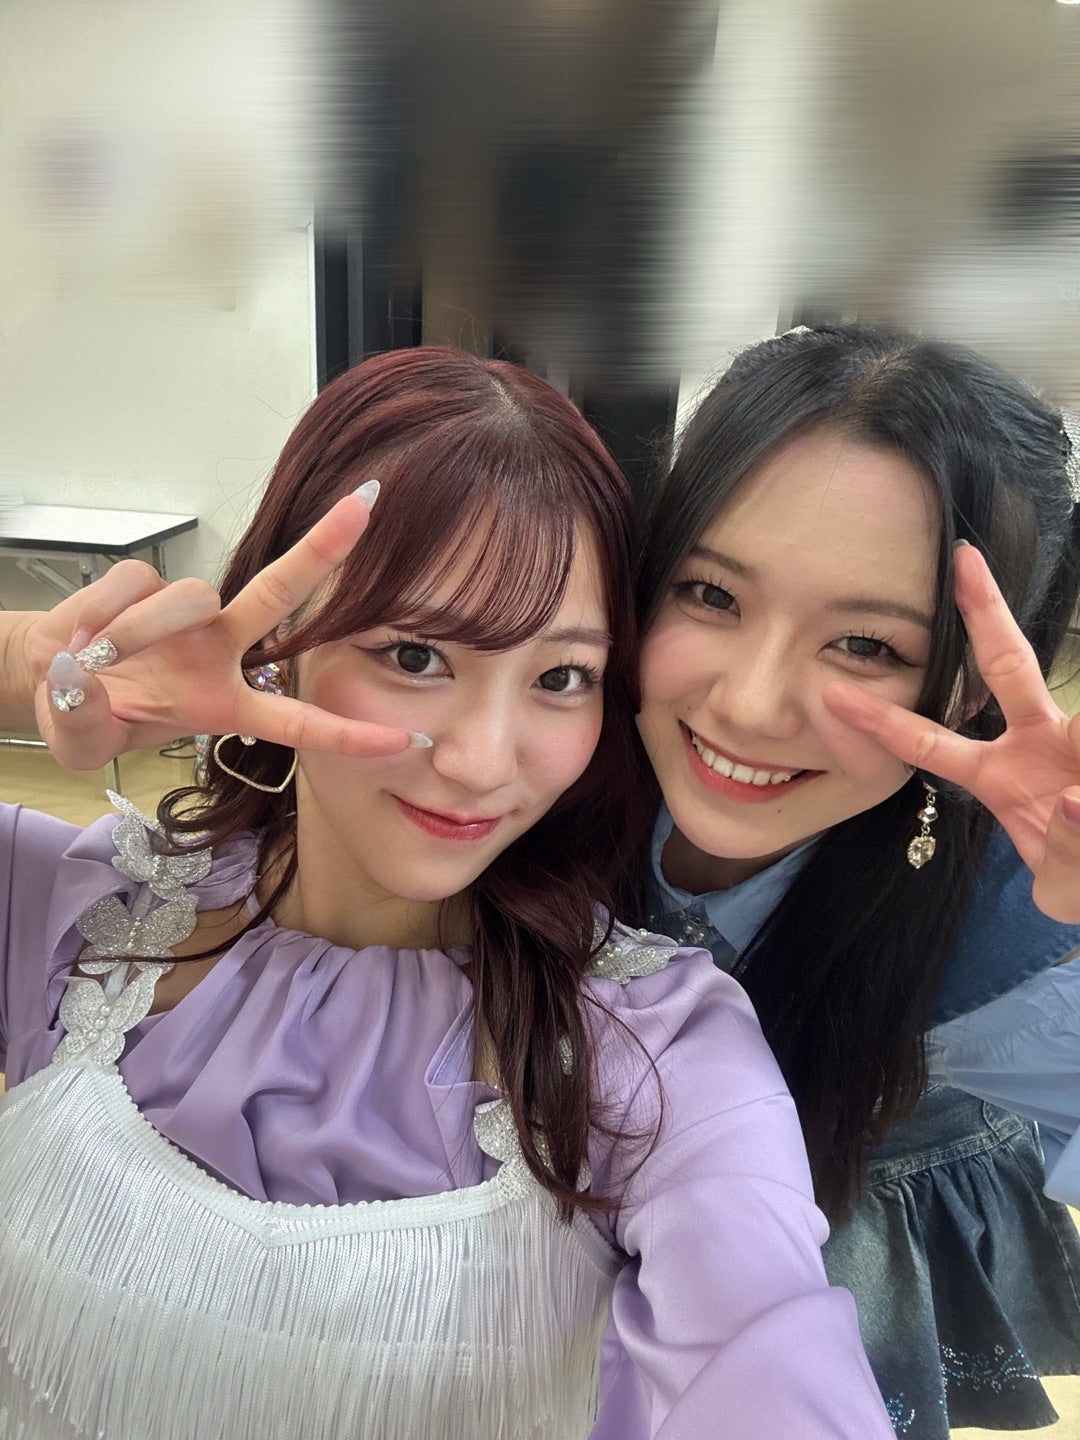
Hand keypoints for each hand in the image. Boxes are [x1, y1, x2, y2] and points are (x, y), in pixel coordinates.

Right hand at [24, 492, 419, 770]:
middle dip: (321, 549)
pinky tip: (78, 637)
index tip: (405, 739)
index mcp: (225, 704)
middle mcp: (219, 650)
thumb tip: (80, 674)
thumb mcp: (80, 740)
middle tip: (364, 506)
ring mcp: (187, 613)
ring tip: (95, 659)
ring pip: (188, 596)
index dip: (349, 735)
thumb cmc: (87, 713)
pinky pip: (134, 583)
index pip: (299, 722)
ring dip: (138, 629)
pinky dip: (101, 610)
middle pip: (279, 595)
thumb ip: (83, 720)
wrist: (47, 672)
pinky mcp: (146, 580)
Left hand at [823, 543, 1079, 921]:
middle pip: (1008, 666)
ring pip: (1079, 725)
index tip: (833, 690)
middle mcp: (1039, 742)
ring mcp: (1077, 739)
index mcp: (1000, 777)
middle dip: (985, 613)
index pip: (930, 742)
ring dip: (1074, 787)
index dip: (883, 719)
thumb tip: (1076, 804)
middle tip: (962, 560)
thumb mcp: (1064, 891)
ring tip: (1072, 805)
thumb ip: (1063, 862)